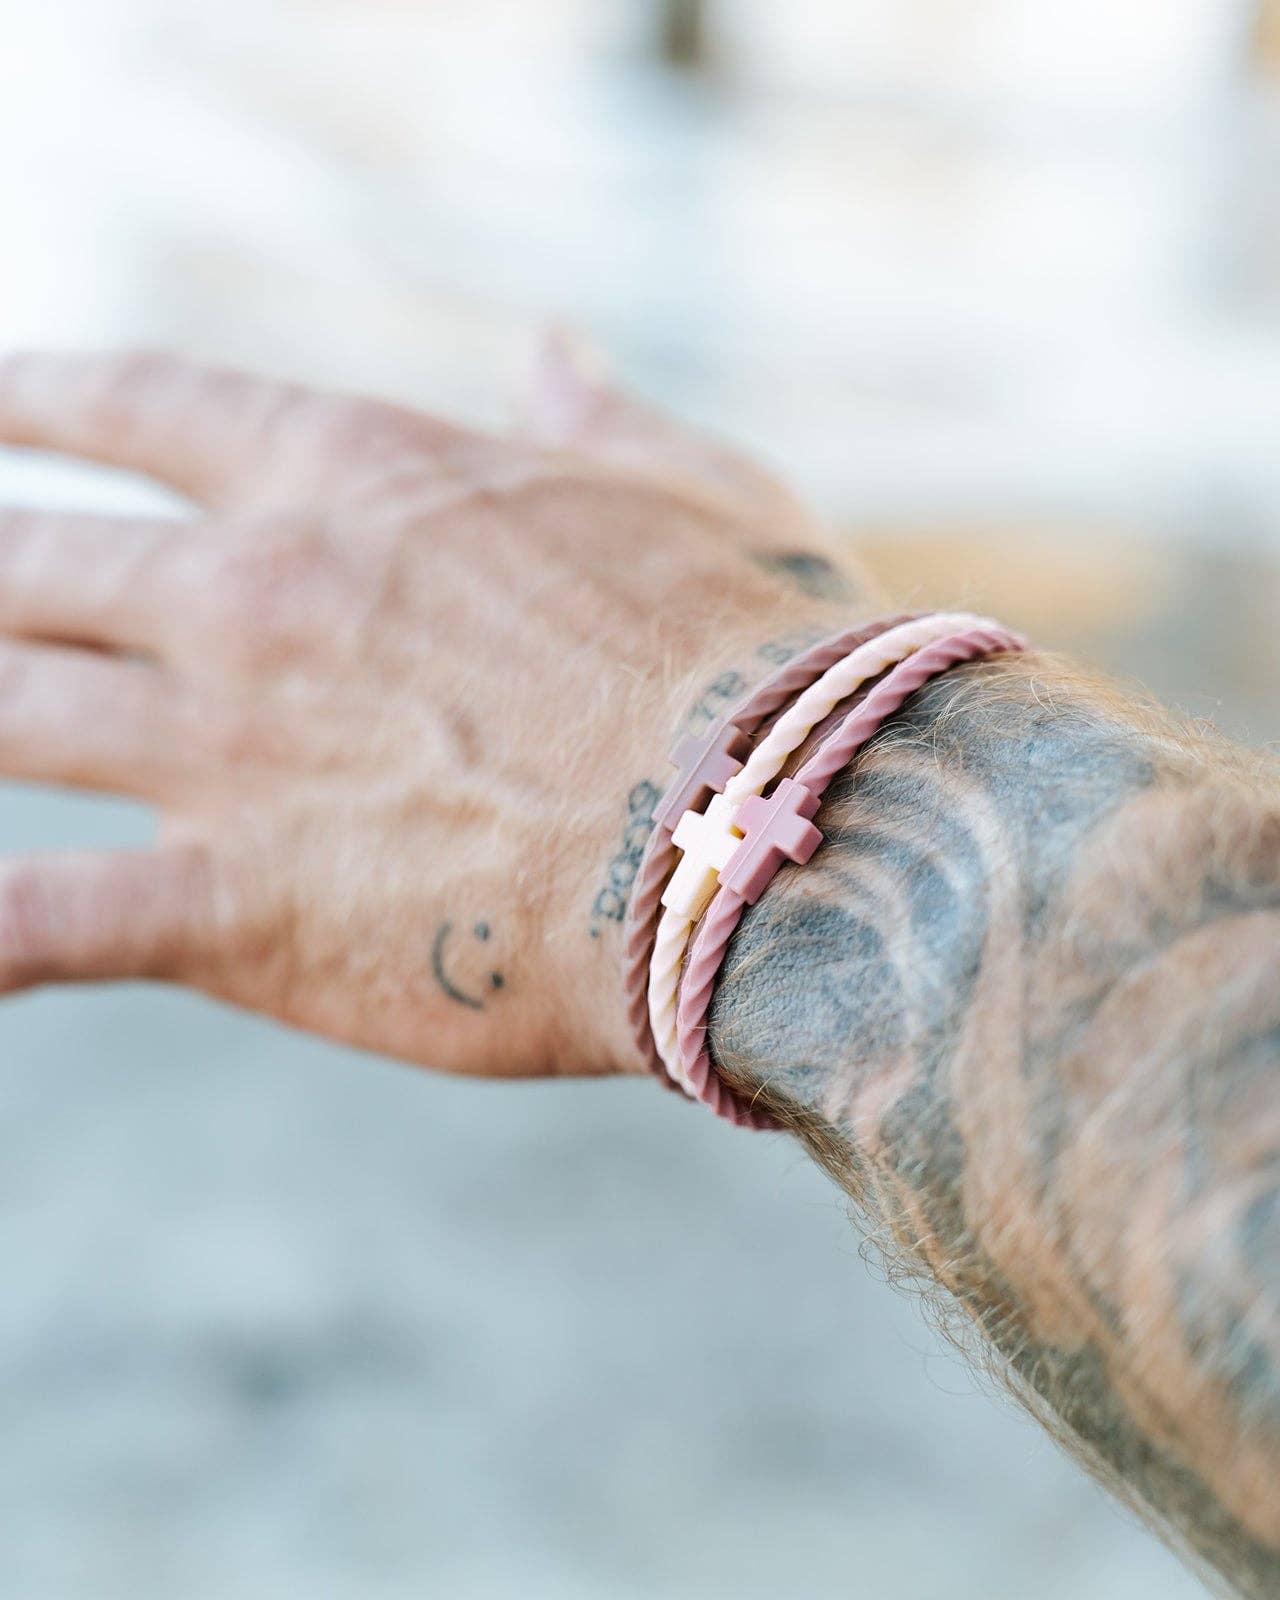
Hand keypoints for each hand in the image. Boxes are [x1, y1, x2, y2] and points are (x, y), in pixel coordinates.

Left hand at [0, 342, 875, 1078]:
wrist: (779, 832)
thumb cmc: (761, 658)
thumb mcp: (694, 491)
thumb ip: (597, 419)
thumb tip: (554, 347)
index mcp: (353, 474)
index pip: (130, 403)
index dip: (22, 396)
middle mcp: (252, 593)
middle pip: (20, 563)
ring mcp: (225, 752)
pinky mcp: (237, 911)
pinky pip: (34, 921)